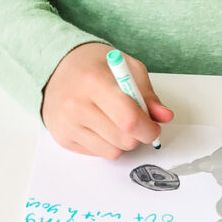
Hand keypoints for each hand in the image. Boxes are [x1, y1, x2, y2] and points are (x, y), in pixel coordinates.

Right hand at [42, 43, 172, 158]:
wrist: (56, 69)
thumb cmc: (94, 66)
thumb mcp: (127, 68)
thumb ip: (147, 94)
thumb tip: (164, 116)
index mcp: (94, 81)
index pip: (129, 119)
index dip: (149, 128)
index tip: (154, 127)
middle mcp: (76, 105)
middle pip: (124, 140)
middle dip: (138, 136)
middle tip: (136, 123)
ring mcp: (67, 124)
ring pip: (113, 152)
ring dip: (122, 141)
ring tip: (115, 122)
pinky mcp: (63, 138)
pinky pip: (98, 154)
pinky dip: (106, 144)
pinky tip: (100, 126)